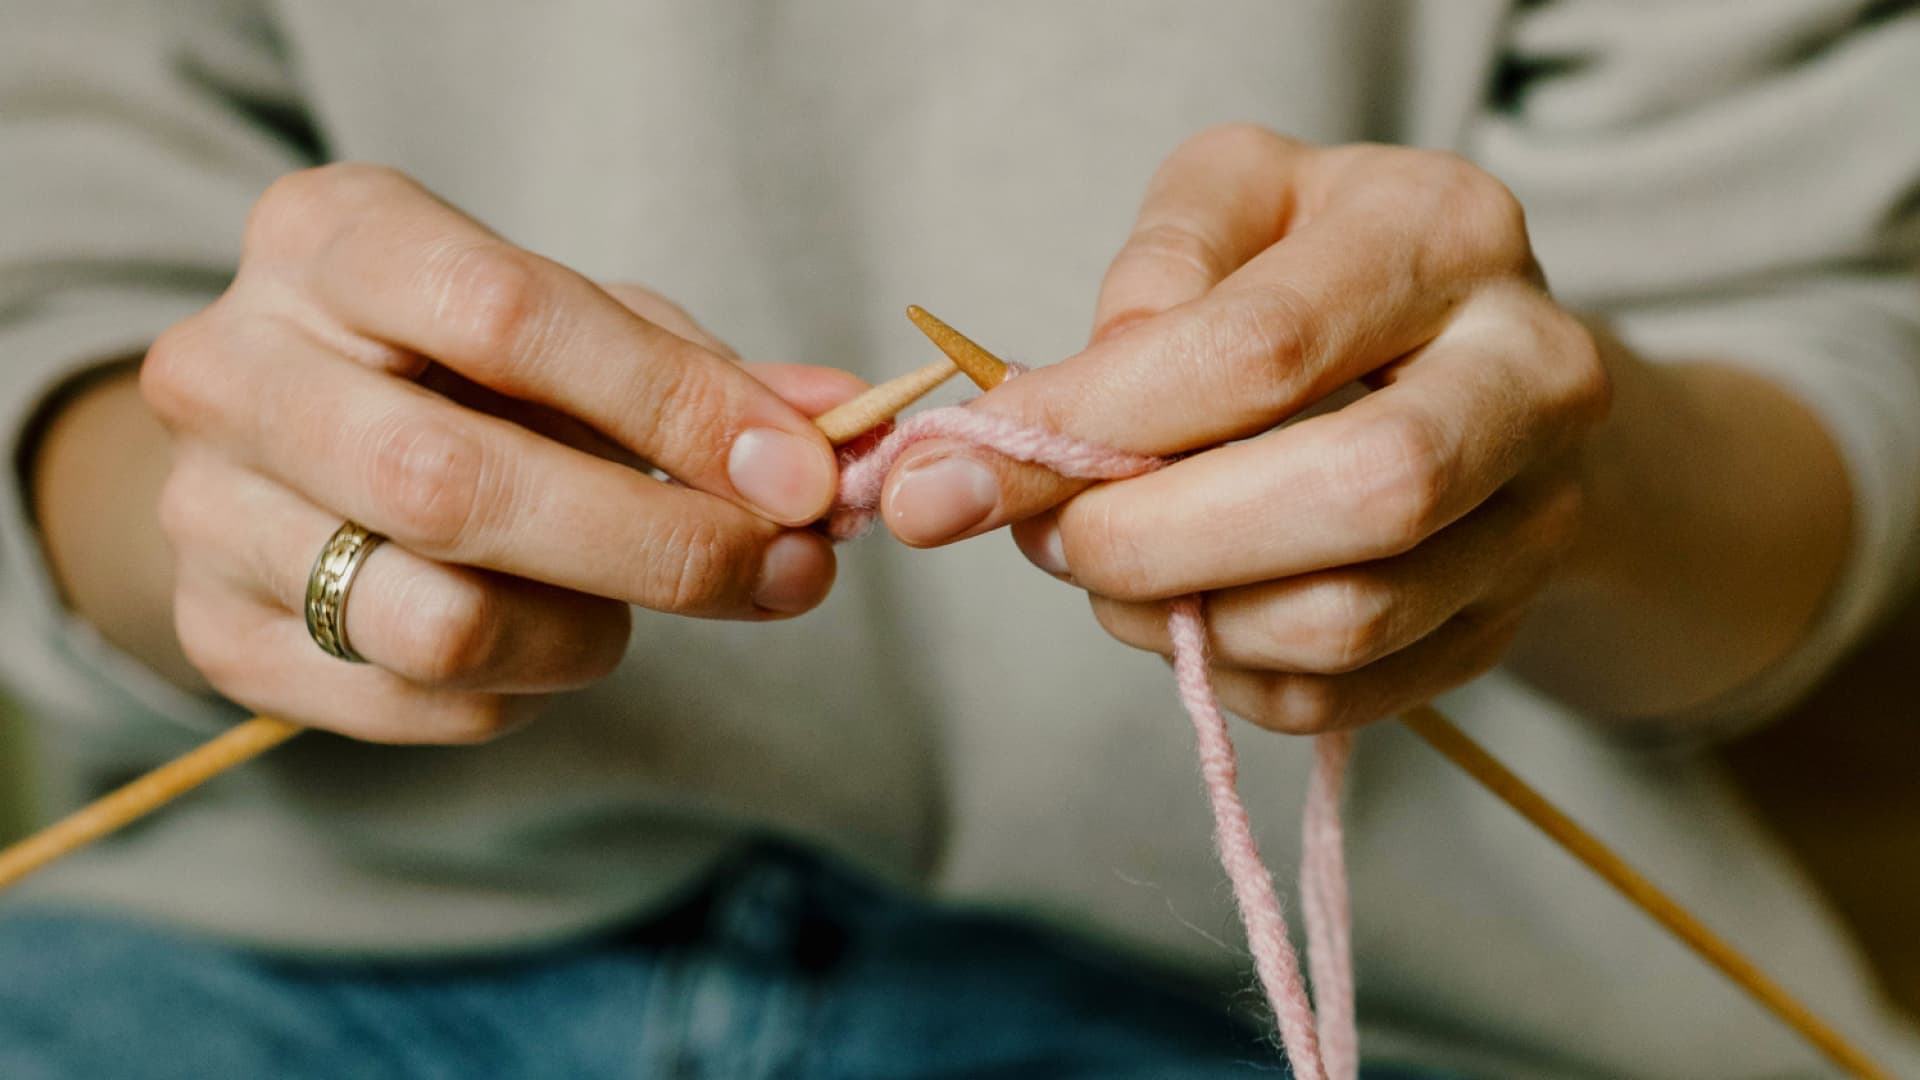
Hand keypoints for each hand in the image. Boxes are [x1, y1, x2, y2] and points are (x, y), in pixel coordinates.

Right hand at [139, 164, 854, 742]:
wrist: (291, 443)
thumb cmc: (464, 366)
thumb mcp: (576, 330)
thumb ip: (699, 374)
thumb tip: (843, 426)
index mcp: (332, 239)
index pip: (509, 314)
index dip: (675, 405)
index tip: (802, 475)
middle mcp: (232, 367)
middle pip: (457, 483)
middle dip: (658, 543)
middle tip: (783, 571)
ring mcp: (210, 512)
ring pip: (439, 622)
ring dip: (590, 631)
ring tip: (633, 603)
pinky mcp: (222, 637)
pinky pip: (424, 702)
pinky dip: (530, 688)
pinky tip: (549, 634)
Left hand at [879, 126, 1610, 733]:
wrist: (1478, 359)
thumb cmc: (1323, 265)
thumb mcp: (1236, 200)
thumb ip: (1154, 273)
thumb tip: (1061, 412)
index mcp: (1449, 233)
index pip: (1264, 349)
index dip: (1094, 420)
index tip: (956, 466)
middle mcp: (1531, 375)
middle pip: (1359, 493)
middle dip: (1158, 539)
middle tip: (1046, 537)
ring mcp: (1535, 515)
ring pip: (1347, 619)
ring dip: (1181, 616)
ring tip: (1105, 567)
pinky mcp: (1500, 624)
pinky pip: (1342, 696)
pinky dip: (1225, 673)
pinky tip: (1182, 609)